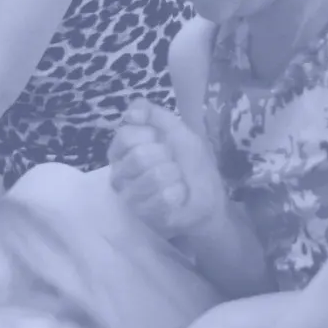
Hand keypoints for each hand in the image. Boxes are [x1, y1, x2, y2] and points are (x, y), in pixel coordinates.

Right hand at [107, 99, 228, 240]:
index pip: (125, 135)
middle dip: (165, 157)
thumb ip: (156, 115)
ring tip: (177, 180)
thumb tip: (130, 112)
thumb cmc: (191, 165)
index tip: (162, 142)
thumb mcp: (179, 132)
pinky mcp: (142, 214)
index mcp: (124, 150)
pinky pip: (163, 197)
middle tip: (173, 163)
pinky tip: (179, 197)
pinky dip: (179, 193)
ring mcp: (129, 196)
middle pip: (138, 156)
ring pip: (153, 176)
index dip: (150, 136)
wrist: (208, 199)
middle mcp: (120, 172)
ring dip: (175, 175)